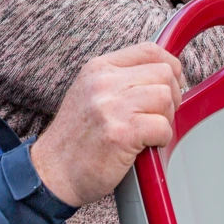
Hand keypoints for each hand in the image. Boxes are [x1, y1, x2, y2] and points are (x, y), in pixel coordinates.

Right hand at [30, 43, 182, 207]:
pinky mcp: (121, 133)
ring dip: (165, 118)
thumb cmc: (76, 139)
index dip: (169, 67)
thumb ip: (122, 79)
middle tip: (157, 116)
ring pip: (166, 97)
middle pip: (164, 73)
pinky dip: (162, 139)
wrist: (53, 173)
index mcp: (99, 68)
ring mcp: (112, 106)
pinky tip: (146, 146)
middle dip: (171, 96)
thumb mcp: (91, 93)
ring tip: (149, 132)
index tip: (171, 84)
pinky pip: (163, 126)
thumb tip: (165, 74)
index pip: (150, 50)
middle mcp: (105, 82)